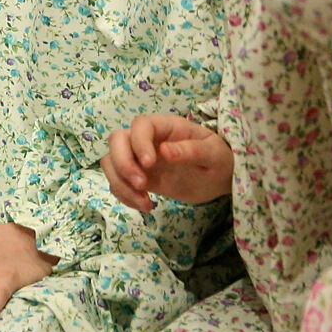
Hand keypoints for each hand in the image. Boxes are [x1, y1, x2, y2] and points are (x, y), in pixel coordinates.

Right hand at [101, 114, 233, 211]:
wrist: (218, 179)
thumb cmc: (220, 161)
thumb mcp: (214, 155)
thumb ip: (192, 151)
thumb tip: (165, 151)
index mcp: (166, 127)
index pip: (141, 125)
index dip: (139, 142)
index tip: (150, 164)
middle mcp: (147, 139)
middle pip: (117, 140)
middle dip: (123, 164)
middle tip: (142, 186)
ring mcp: (138, 157)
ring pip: (111, 161)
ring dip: (120, 182)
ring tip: (145, 202)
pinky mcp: (137, 176)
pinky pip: (117, 181)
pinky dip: (124, 195)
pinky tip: (145, 206)